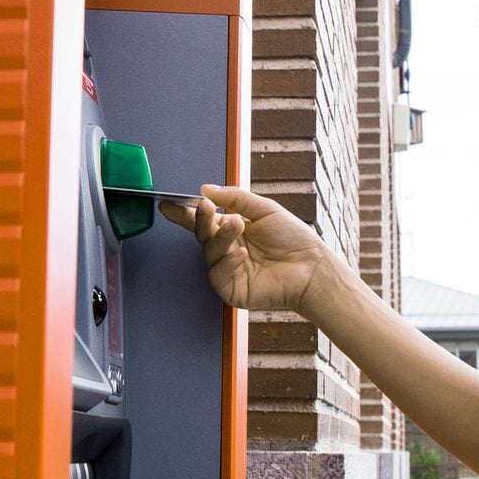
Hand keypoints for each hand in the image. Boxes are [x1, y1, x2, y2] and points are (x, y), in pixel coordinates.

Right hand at [158, 184, 332, 313]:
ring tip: (238, 225)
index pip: (203, 220)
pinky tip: (241, 254)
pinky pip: (218, 274)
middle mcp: (226, 248)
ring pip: (210, 252)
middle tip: (205, 207)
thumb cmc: (292, 238)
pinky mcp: (232, 289)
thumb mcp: (264, 208)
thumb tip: (205, 189)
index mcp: (232, 228)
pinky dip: (227, 262)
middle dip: (200, 219)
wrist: (311, 267)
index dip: (185, 213)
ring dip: (221, 237)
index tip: (167, 204)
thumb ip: (234, 197)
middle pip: (202, 234)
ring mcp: (228, 270)